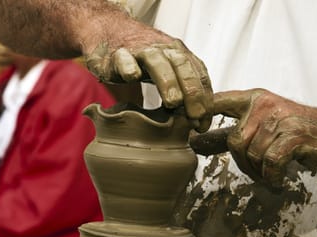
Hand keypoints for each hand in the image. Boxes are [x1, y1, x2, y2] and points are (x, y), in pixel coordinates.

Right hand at [85, 36, 212, 131]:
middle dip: (193, 93)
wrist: (110, 33)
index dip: (205, 100)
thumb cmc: (143, 60)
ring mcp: (141, 50)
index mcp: (181, 56)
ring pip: (158, 62)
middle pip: (183, 67)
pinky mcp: (117, 54)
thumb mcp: (169, 74)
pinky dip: (129, 67)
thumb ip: (184, 94)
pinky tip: (132, 76)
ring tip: (172, 102)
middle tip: (195, 116)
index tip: (203, 123)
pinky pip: (124, 59)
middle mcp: (164, 50)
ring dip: (168, 82)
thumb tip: (198, 123)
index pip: (200, 76)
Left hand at [197, 89, 316, 186]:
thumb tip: (195, 141)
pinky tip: (279, 178)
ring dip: (260, 173)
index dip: (202, 114)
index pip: (219, 100)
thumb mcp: (261, 125)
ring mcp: (280, 118)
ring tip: (272, 174)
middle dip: (244, 164)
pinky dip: (273, 176)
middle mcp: (264, 105)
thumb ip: (229, 132)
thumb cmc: (295, 131)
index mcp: (253, 100)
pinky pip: (270, 162)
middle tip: (258, 173)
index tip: (196, 131)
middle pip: (235, 142)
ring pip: (253, 155)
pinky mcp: (294, 134)